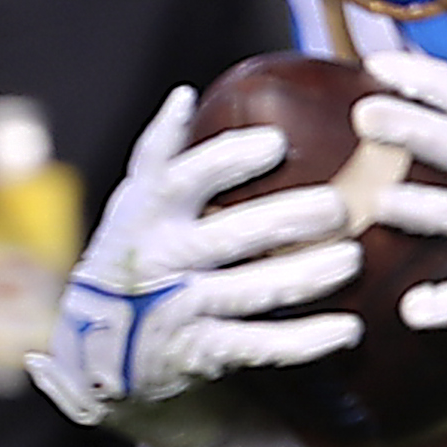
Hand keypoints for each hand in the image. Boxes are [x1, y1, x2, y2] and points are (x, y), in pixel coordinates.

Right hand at [28, 87, 359, 428]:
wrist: (96, 349)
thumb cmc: (132, 257)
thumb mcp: (132, 205)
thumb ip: (159, 155)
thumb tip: (184, 94)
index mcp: (147, 215)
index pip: (183, 179)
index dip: (227, 160)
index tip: (276, 144)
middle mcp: (163, 261)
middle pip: (230, 236)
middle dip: (288, 219)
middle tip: (337, 206)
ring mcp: (182, 309)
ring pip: (255, 290)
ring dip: (308, 275)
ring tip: (351, 260)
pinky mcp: (203, 352)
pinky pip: (262, 346)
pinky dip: (307, 340)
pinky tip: (349, 330)